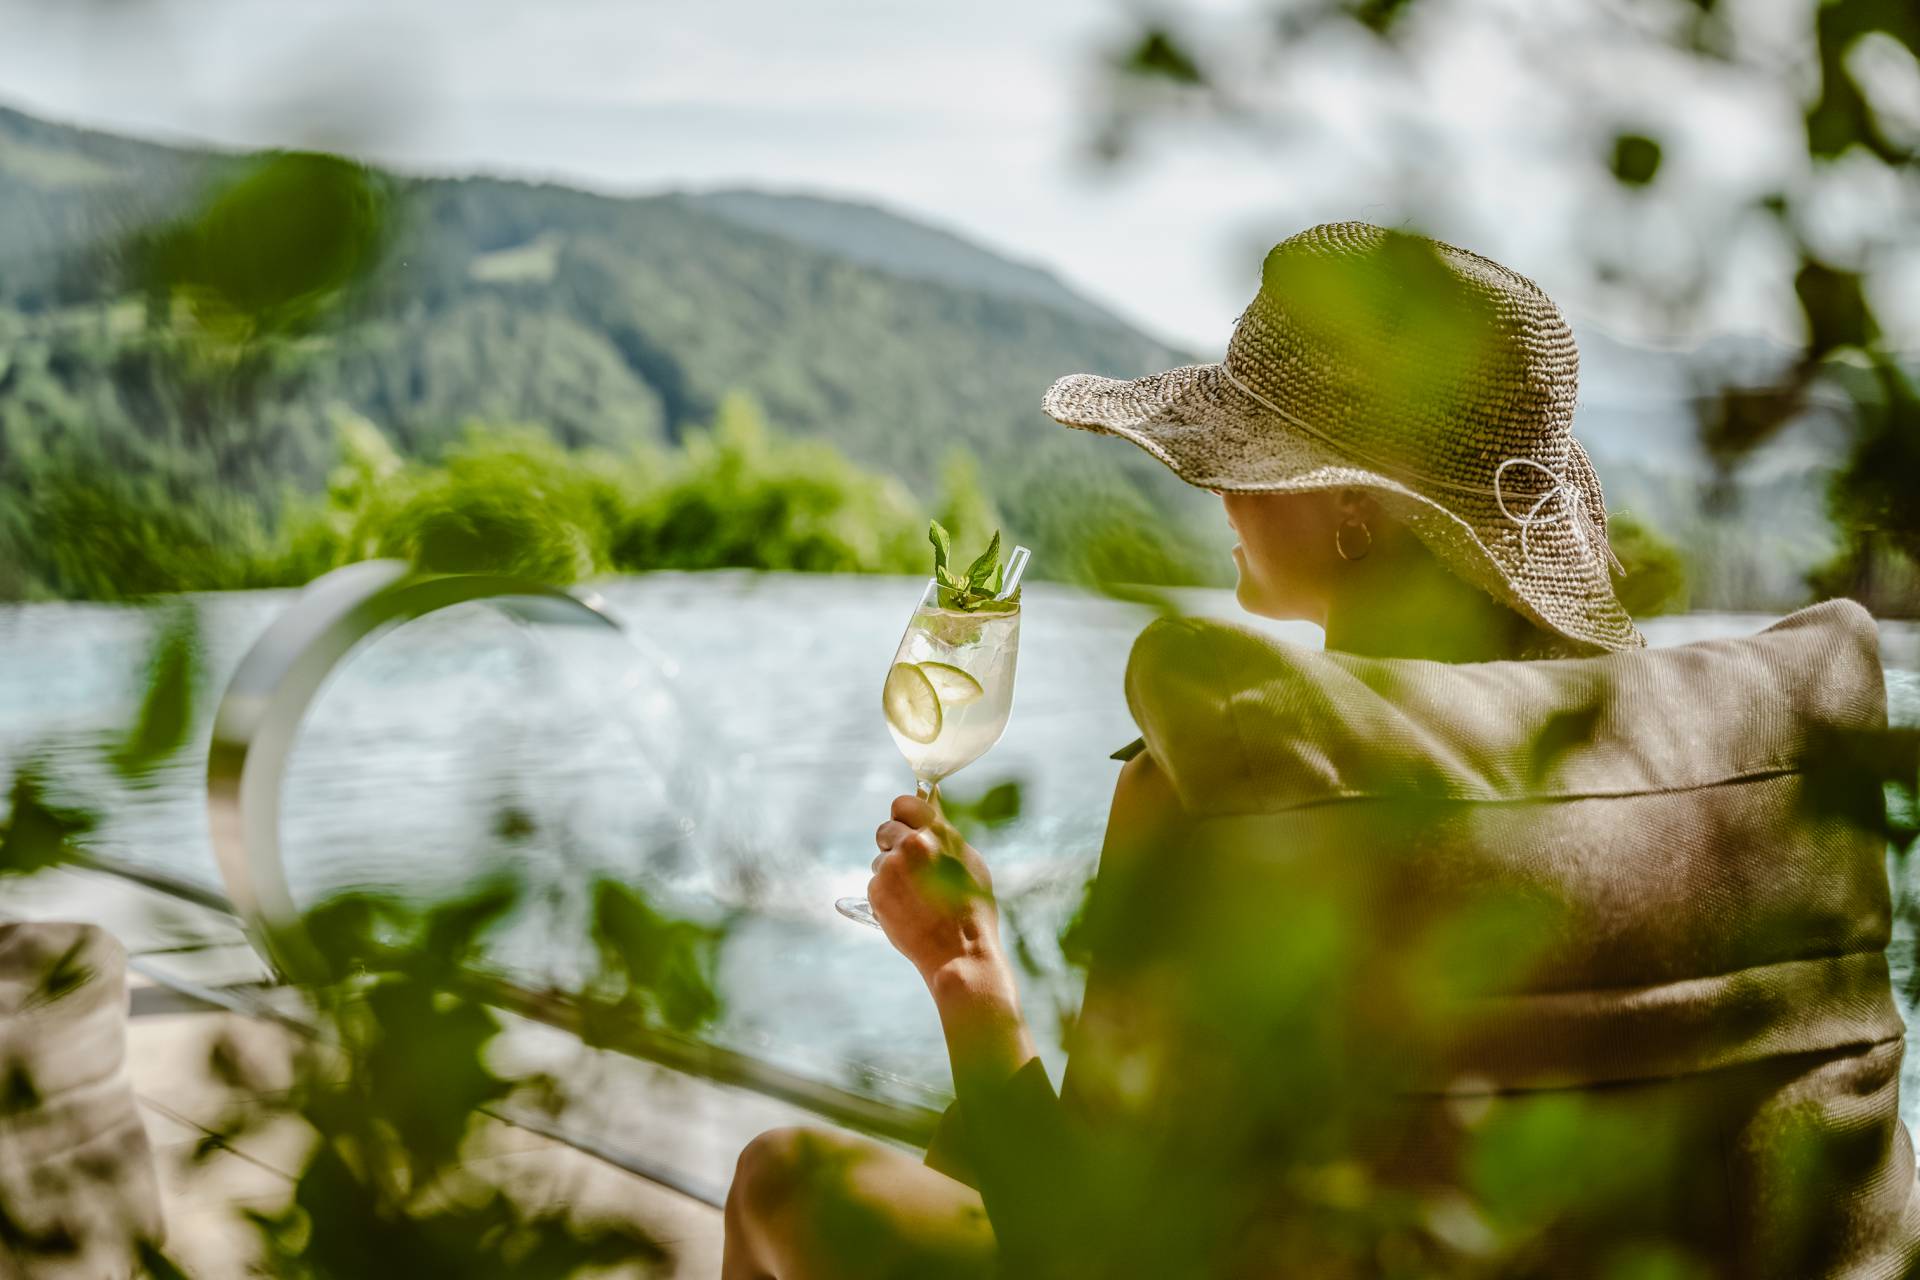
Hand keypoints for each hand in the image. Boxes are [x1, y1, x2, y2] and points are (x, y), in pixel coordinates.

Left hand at [869, 792, 1001, 982]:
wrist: (959, 952)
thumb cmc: (972, 908)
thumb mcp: (969, 861)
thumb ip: (945, 831)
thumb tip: (932, 800)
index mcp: (936, 832)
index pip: (903, 803)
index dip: (903, 815)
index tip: (907, 825)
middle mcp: (910, 845)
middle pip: (885, 829)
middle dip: (894, 843)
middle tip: (912, 866)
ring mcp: (890, 868)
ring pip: (880, 860)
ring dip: (891, 873)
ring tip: (917, 898)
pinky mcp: (876, 892)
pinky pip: (876, 884)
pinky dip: (887, 895)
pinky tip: (908, 910)